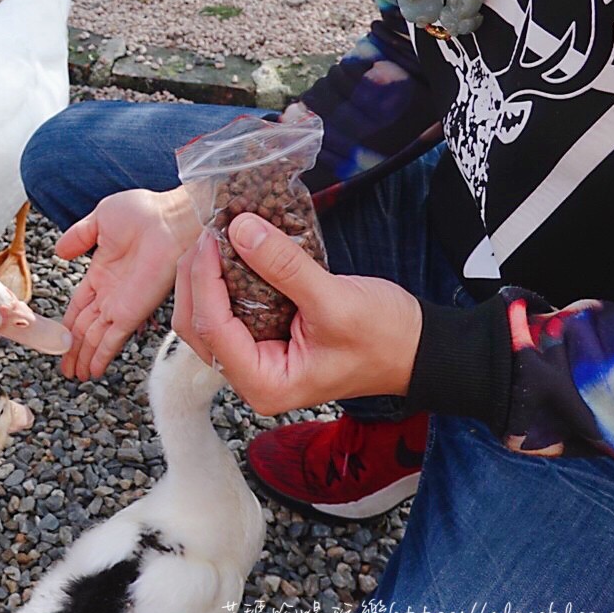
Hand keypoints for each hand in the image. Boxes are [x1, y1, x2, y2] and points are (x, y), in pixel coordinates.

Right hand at [55, 187, 201, 379]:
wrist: (171, 218)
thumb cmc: (144, 212)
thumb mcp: (101, 220)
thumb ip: (78, 237)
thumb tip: (59, 252)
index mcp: (102, 273)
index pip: (80, 306)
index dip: (69, 323)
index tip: (60, 338)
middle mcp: (111, 294)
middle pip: (86, 327)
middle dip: (74, 348)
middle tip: (66, 368)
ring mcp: (122, 305)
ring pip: (97, 337)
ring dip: (84, 356)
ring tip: (74, 375)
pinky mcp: (133, 312)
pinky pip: (113, 338)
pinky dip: (102, 355)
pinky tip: (92, 370)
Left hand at [173, 213, 422, 414]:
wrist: (417, 348)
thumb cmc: (385, 337)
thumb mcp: (335, 299)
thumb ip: (285, 267)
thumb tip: (240, 228)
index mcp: (264, 383)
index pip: (212, 328)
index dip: (204, 279)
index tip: (210, 237)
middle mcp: (252, 377)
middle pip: (198, 326)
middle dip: (196, 278)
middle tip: (208, 231)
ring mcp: (256, 359)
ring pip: (209, 316)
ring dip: (207, 276)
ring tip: (217, 235)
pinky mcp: (264, 338)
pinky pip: (231, 308)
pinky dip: (226, 279)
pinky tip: (232, 248)